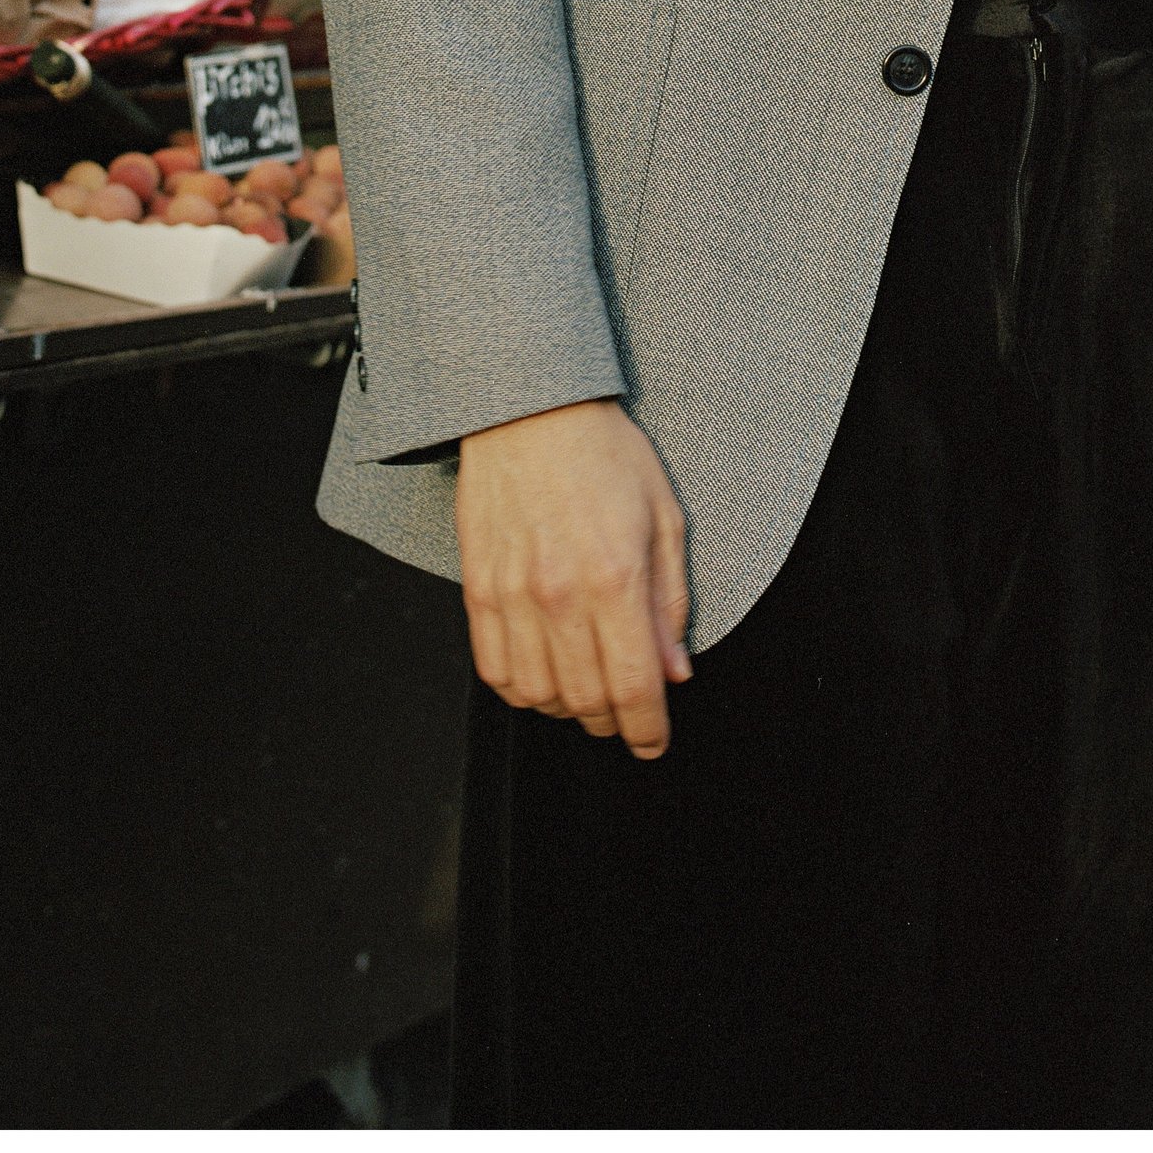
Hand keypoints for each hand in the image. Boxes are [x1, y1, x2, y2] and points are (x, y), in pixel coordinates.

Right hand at [456, 397, 691, 758]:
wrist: (529, 411)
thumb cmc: (603, 453)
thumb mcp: (664, 517)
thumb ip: (671, 600)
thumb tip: (674, 669)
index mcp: (615, 577)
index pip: (634, 686)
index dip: (648, 730)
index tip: (654, 741)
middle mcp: (560, 595)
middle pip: (586, 701)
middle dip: (613, 723)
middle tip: (626, 715)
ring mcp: (512, 596)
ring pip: (538, 696)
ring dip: (567, 710)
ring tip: (585, 693)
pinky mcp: (478, 590)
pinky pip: (494, 670)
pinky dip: (520, 691)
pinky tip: (542, 678)